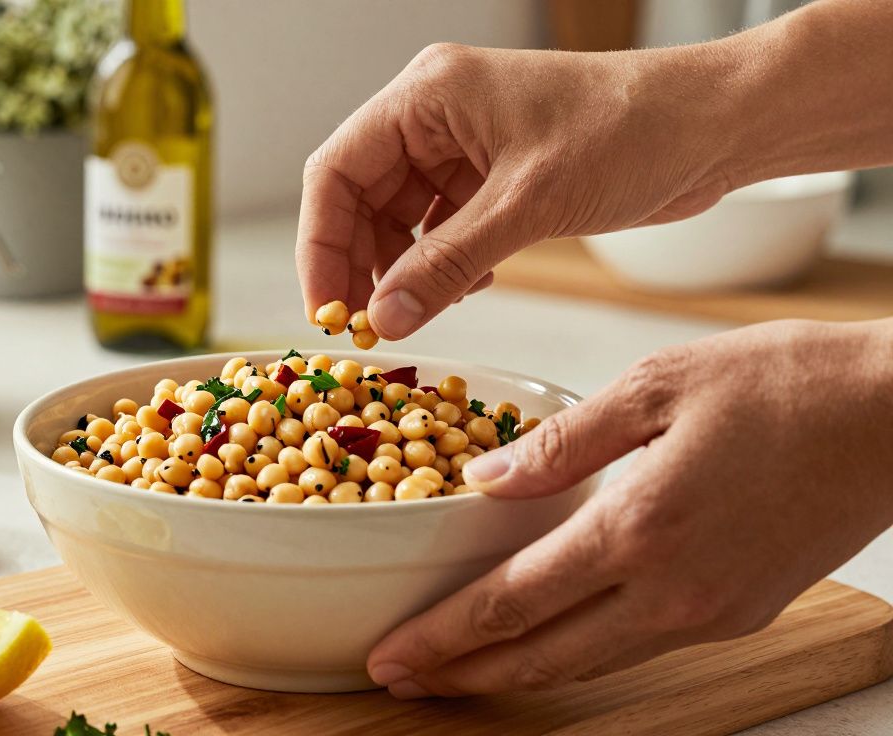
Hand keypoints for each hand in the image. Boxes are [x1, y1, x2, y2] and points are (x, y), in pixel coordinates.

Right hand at [294, 40, 736, 338]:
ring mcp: (463, 146)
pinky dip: (442, 266)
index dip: (321, 243)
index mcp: (427, 95)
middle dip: (358, 264)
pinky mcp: (494, 177)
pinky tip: (467, 289)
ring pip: (397, 219)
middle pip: (359, 197)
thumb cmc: (632, 130)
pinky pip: (440, 229)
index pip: (337, 170)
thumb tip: (384, 318)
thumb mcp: (529, 203)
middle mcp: (435, 115)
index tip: (327, 308)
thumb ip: (449, 264)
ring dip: (401, 271)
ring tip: (416, 313)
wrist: (715, 125)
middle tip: (364, 327)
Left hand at [366, 318, 892, 696]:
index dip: (441, 637)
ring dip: (516, 673)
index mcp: (639, 530)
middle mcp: (672, 593)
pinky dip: (577, 652)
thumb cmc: (786, 385)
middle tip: (400, 680)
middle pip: (541, 659)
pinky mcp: (740, 613)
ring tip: (459, 670)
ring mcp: (710, 614)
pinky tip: (548, 635)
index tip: (390, 656)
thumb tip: (487, 482)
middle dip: (463, 676)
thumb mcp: (657, 386)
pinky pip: (637, 646)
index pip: (511, 603)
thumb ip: (562, 443)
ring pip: (589, 664)